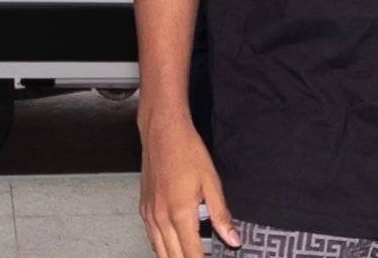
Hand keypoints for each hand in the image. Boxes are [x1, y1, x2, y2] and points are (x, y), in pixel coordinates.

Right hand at [139, 113, 239, 256]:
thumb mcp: (211, 181)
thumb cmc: (188, 152)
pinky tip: (173, 248)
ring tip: (190, 256)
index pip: (192, 255)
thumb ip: (221, 214)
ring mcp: (149, 216)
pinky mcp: (144, 210)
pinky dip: (162, 249)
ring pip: (159, 252)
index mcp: (180, 215)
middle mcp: (161, 220)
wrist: (162, 132)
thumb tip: (234, 240)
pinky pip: (152, 239)